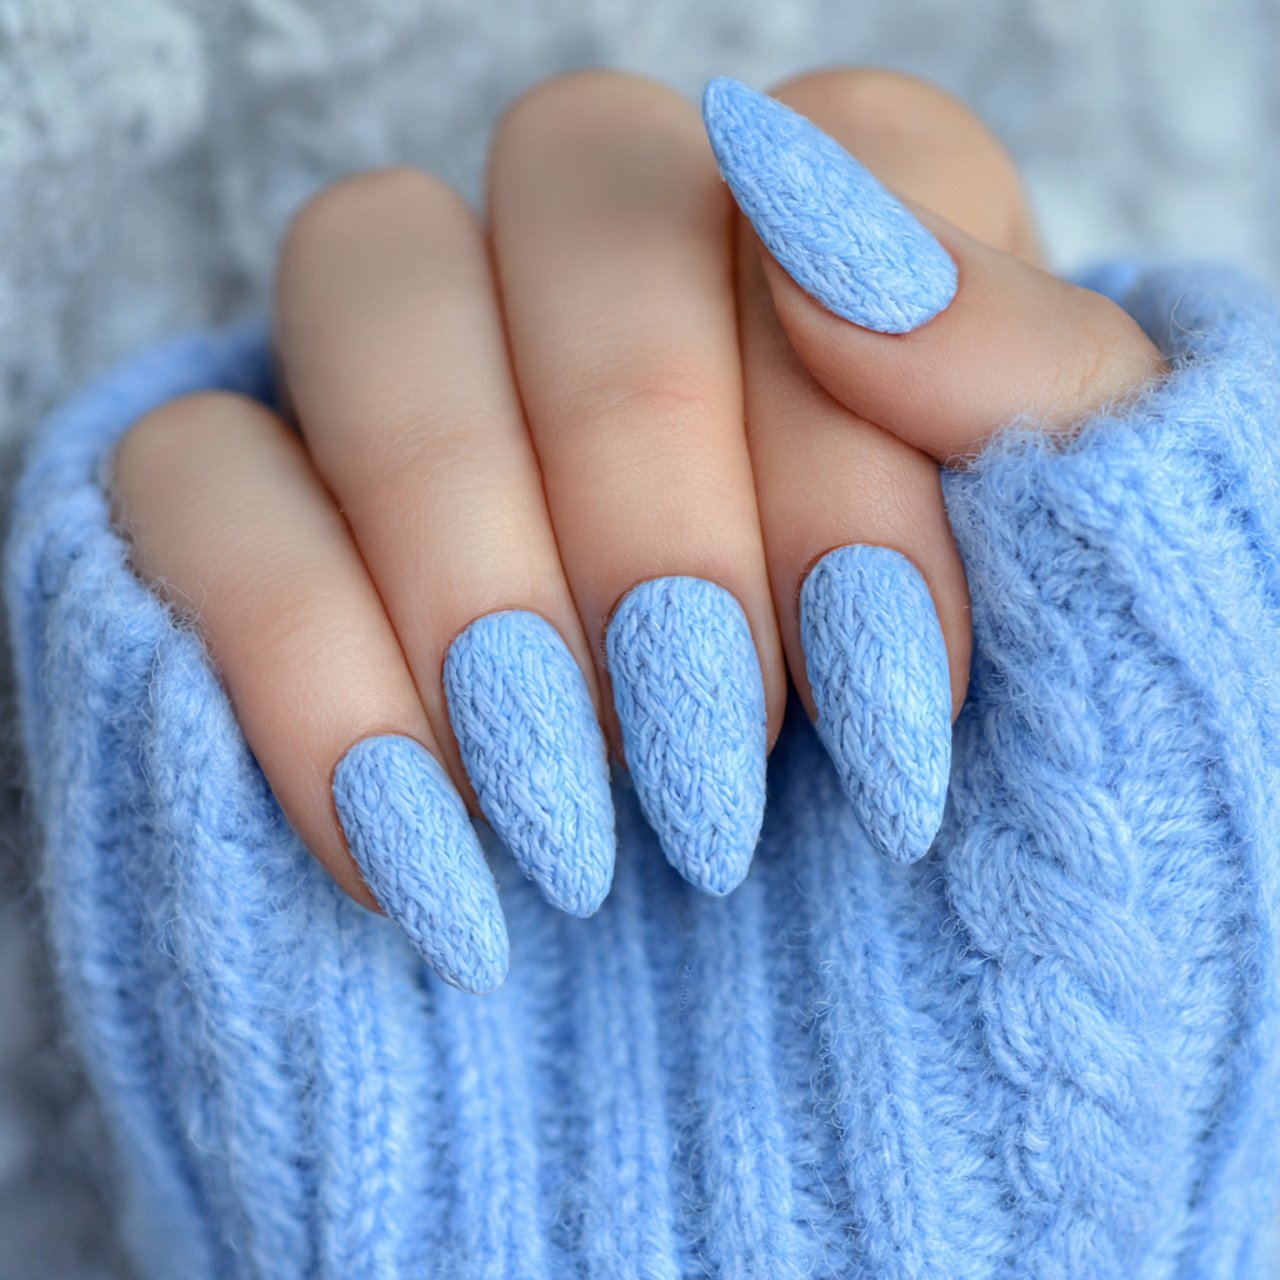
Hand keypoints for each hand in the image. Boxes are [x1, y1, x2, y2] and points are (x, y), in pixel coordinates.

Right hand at [104, 68, 1164, 992]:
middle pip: (576, 170)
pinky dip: (301, 663)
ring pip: (366, 270)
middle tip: (715, 746)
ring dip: (475, 551)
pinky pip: (194, 479)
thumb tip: (837, 238)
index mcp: (848, 303)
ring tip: (575, 821)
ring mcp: (424, 417)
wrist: (800, 1149)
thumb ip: (1048, 400)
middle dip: (649, 469)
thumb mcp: (1106, 649)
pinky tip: (422, 858)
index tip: (895, 668)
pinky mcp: (254, 546)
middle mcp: (622, 320)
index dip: (857, 399)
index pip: (831, 158)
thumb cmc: (986, 901)